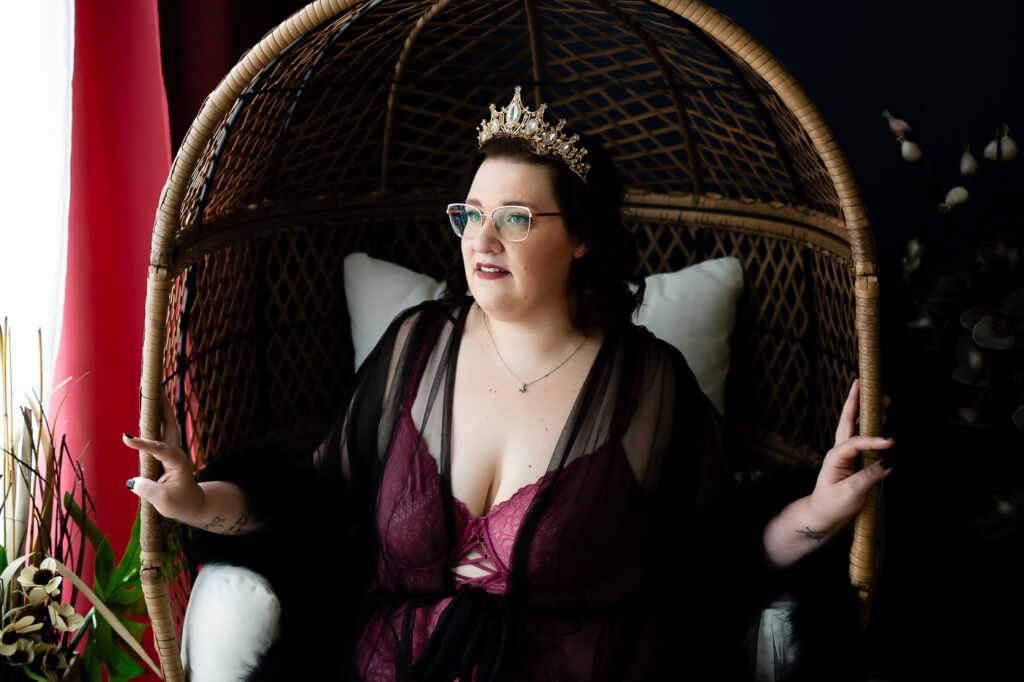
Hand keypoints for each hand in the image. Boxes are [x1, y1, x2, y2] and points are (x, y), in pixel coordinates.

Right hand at [123, 391, 204, 523]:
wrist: (193, 505)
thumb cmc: (181, 503)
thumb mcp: (164, 501)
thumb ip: (148, 489)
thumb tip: (132, 481)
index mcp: (177, 461)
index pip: (159, 449)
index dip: (143, 443)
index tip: (125, 438)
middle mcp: (175, 451)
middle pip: (168, 424)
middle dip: (160, 406)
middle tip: (152, 387)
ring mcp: (170, 451)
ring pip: (163, 425)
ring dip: (156, 407)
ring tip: (147, 390)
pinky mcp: (164, 453)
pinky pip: (157, 432)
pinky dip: (151, 419)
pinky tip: (145, 408)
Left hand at [807, 378, 893, 531]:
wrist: (822, 516)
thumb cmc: (832, 505)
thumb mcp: (850, 494)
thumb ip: (868, 477)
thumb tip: (887, 463)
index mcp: (835, 458)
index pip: (855, 443)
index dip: (873, 440)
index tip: (891, 441)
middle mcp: (839, 452)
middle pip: (848, 422)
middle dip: (856, 402)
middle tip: (863, 384)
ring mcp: (846, 455)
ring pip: (856, 428)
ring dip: (867, 412)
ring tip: (882, 399)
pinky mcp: (853, 461)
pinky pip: (863, 439)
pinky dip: (872, 427)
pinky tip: (881, 419)